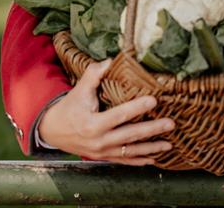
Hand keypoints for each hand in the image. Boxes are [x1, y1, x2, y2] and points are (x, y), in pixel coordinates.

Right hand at [38, 59, 173, 164]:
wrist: (53, 131)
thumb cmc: (69, 107)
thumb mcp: (79, 90)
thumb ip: (93, 75)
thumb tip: (110, 61)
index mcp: (92, 124)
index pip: (119, 115)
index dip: (137, 108)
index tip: (154, 100)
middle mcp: (98, 141)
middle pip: (130, 135)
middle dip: (152, 130)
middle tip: (171, 124)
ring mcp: (102, 152)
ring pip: (130, 151)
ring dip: (151, 148)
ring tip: (169, 144)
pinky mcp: (103, 157)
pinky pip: (124, 161)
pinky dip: (139, 161)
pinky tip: (154, 159)